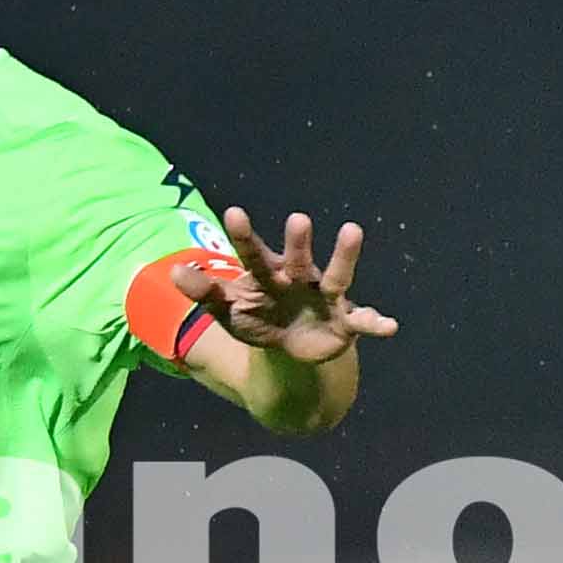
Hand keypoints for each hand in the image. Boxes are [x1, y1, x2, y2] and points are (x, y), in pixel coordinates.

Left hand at [174, 209, 397, 367]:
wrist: (290, 348)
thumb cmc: (258, 317)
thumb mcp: (227, 309)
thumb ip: (204, 292)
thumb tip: (172, 273)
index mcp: (268, 273)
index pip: (253, 254)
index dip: (244, 236)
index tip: (233, 214)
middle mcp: (300, 277)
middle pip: (297, 257)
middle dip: (297, 241)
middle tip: (297, 220)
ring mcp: (325, 296)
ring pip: (336, 274)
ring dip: (345, 255)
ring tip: (352, 230)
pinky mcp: (345, 322)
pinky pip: (363, 321)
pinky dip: (376, 322)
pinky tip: (389, 326)